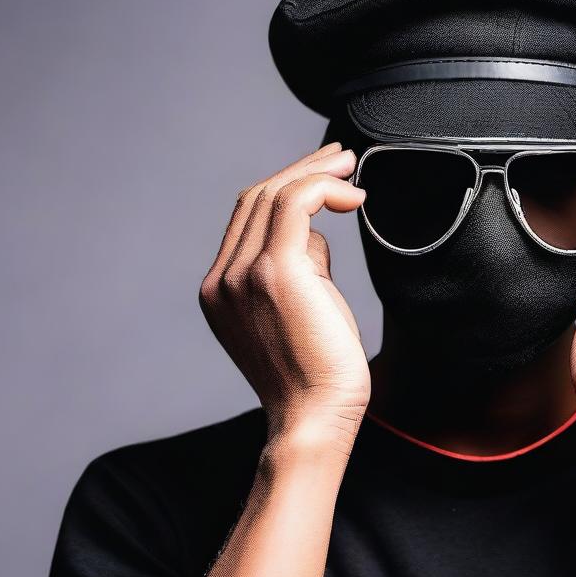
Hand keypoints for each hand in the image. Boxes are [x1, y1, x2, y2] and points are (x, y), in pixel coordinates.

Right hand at [199, 142, 370, 447]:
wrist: (316, 419)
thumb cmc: (318, 373)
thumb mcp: (301, 309)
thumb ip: (299, 267)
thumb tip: (316, 232)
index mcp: (221, 289)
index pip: (246, 218)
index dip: (285, 186)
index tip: (324, 174)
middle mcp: (222, 279)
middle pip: (256, 198)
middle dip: (302, 169)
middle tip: (342, 157)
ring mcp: (242, 275)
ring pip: (274, 194)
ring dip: (316, 172)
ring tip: (352, 166)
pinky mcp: (273, 273)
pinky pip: (296, 205)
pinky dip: (325, 188)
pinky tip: (354, 197)